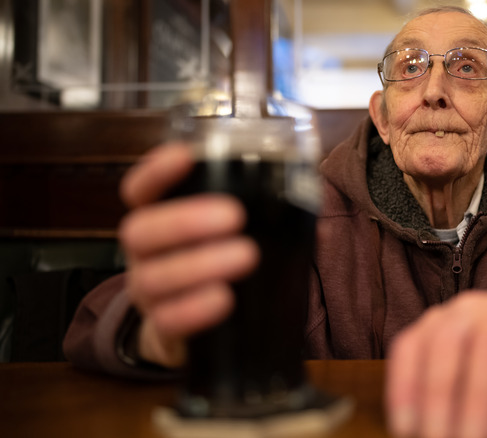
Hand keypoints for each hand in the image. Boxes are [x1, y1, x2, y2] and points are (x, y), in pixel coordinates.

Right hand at [119, 143, 258, 367]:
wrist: (201, 332)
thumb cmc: (221, 266)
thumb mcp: (236, 238)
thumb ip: (267, 220)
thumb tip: (318, 219)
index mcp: (160, 220)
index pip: (141, 190)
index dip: (156, 171)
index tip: (185, 156)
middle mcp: (145, 255)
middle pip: (139, 232)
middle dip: (184, 221)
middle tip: (234, 216)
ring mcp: (148, 294)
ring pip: (152, 278)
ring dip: (199, 265)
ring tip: (246, 256)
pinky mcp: (162, 331)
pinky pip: (167, 322)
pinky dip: (195, 309)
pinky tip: (224, 299)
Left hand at [385, 291, 486, 437]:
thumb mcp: (462, 375)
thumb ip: (439, 396)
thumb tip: (418, 435)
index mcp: (438, 320)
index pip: (410, 346)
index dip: (403, 387)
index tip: (405, 430)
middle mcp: (466, 308)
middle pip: (444, 343)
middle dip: (438, 396)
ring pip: (486, 348)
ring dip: (476, 401)